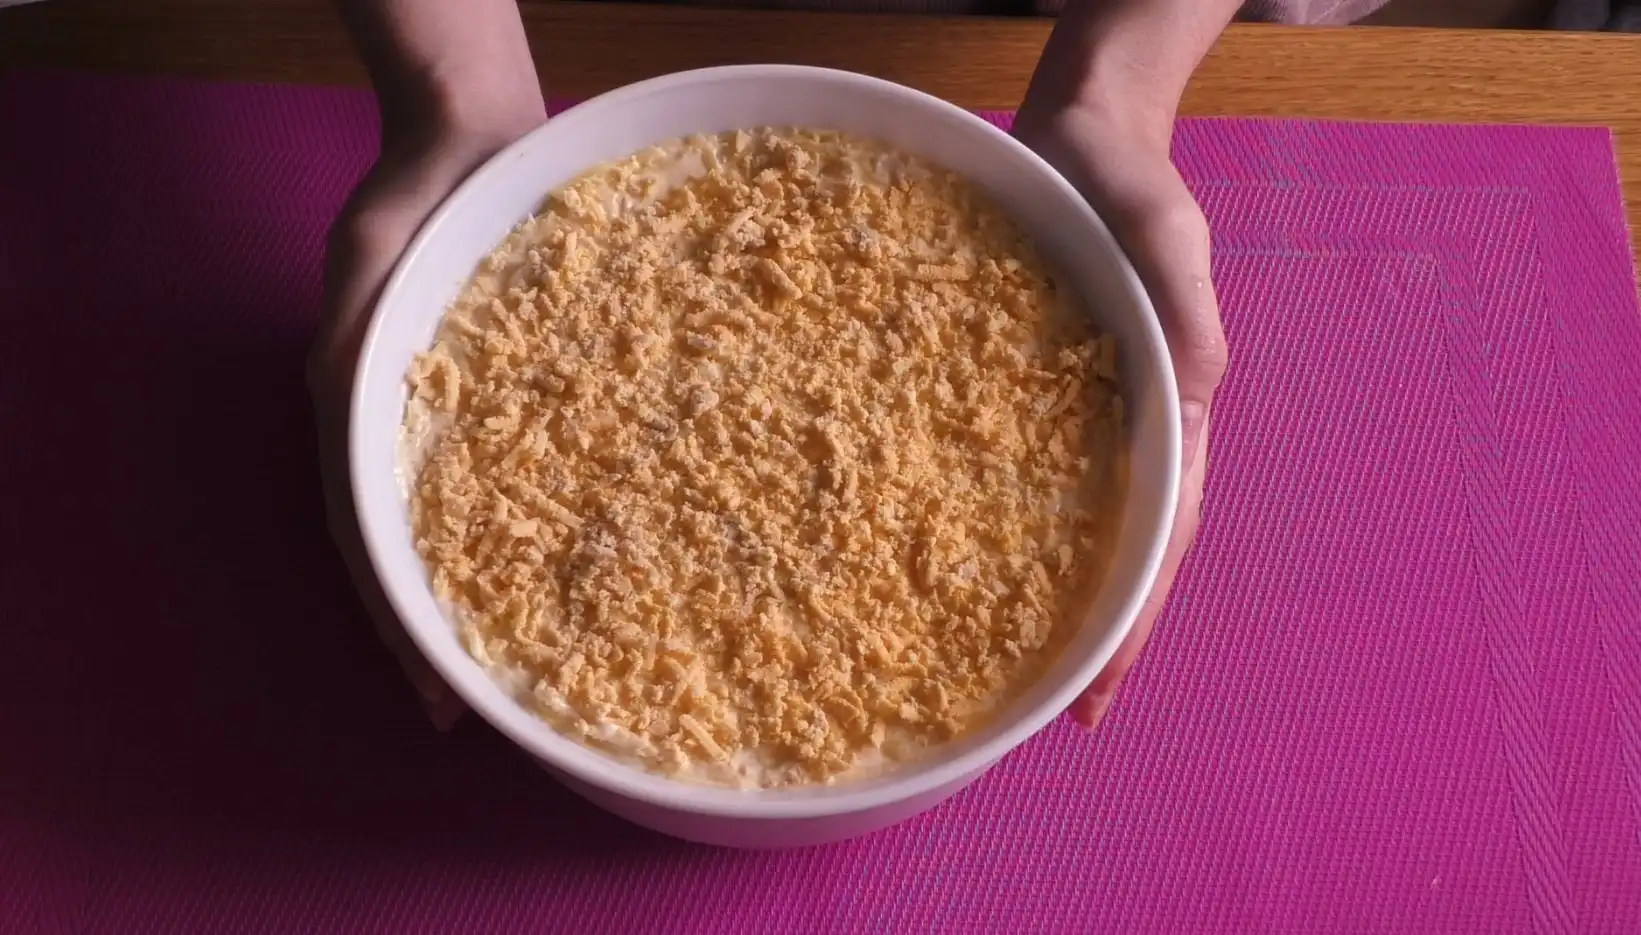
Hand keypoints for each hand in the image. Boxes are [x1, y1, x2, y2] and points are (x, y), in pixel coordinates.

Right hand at [307, 70, 544, 728]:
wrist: (477, 145)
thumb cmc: (408, 205)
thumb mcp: (363, 267)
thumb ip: (353, 345)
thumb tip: (344, 417)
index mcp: (365, 425)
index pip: (375, 549)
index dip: (403, 627)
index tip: (438, 700)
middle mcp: (417, 438)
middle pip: (430, 554)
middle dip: (453, 635)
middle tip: (491, 710)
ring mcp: (473, 422)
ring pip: (486, 524)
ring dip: (505, 593)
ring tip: (548, 659)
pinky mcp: (526, 399)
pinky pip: (539, 470)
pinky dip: (555, 523)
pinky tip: (601, 558)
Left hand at [1016, 69, 1228, 729]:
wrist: (1078, 139)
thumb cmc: (1133, 189)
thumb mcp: (1169, 238)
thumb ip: (1186, 310)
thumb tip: (1201, 391)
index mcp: (1173, 411)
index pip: (1160, 537)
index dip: (1134, 621)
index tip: (1098, 691)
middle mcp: (1127, 429)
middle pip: (1121, 552)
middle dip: (1098, 637)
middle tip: (1063, 713)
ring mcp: (1074, 416)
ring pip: (1072, 524)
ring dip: (1053, 597)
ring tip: (1013, 667)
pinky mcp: (1022, 391)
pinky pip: (1012, 468)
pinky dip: (995, 524)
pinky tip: (953, 561)